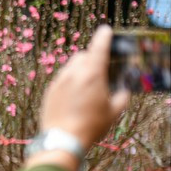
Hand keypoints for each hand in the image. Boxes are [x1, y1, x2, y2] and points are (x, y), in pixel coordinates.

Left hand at [35, 25, 129, 160]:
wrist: (62, 140)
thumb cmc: (91, 126)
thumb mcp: (114, 111)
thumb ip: (122, 95)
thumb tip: (122, 90)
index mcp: (92, 74)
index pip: (99, 46)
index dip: (104, 36)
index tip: (105, 30)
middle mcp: (73, 73)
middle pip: (82, 55)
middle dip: (91, 57)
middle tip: (99, 68)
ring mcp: (58, 82)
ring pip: (70, 66)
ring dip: (79, 69)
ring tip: (86, 85)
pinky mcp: (48, 92)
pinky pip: (61, 79)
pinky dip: (69, 81)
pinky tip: (73, 96)